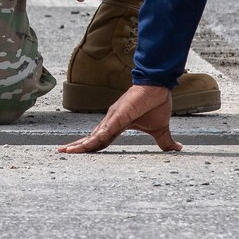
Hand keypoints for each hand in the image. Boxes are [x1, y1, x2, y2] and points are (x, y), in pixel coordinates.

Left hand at [57, 84, 181, 153]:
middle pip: (92, 138)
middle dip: (77, 146)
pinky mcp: (123, 111)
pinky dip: (101, 133)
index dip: (88, 148)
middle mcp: (112, 120)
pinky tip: (93, 141)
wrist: (160, 84)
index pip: (100, 140)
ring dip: (83, 143)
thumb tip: (177, 150)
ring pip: (97, 134)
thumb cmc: (156, 103)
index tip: (75, 154)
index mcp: (117, 125)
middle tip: (61, 153)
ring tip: (70, 151)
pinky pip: (111, 125)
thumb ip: (164, 142)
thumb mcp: (160, 129)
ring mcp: (116, 116)